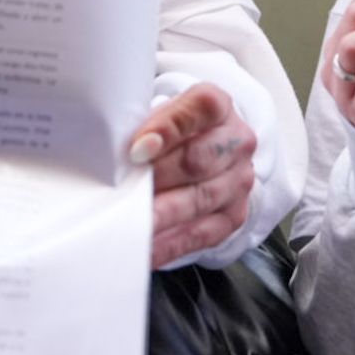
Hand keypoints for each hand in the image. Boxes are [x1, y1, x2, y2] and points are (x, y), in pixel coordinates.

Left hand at [130, 83, 256, 268]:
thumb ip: (144, 124)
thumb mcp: (160, 113)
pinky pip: (201, 233)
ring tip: (133, 223)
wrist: (206, 150)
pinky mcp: (233, 216)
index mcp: (219, 107)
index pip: (202, 108)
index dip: (169, 127)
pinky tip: (146, 247)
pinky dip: (170, 243)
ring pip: (200, 198)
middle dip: (159, 177)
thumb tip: (115, 152)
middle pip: (199, 159)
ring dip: (163, 214)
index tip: (137, 149)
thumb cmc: (172, 131)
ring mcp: (239, 181)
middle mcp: (237, 142)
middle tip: (127, 192)